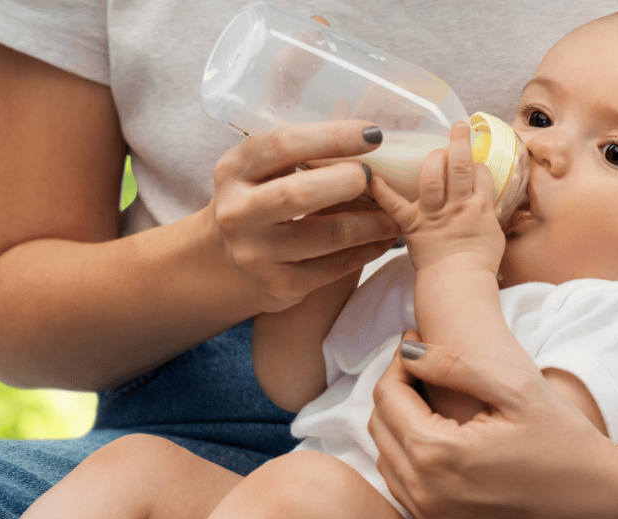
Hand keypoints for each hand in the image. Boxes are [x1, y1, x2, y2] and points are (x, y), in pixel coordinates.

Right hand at [207, 120, 399, 312]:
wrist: (223, 265)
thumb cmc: (255, 202)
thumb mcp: (257, 171)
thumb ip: (296, 152)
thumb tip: (365, 134)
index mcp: (234, 171)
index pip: (283, 145)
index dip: (333, 137)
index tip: (372, 134)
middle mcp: (240, 213)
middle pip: (301, 194)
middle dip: (348, 181)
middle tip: (374, 177)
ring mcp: (258, 254)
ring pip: (330, 235)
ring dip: (372, 222)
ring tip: (395, 213)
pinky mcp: (281, 286)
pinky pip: (336, 267)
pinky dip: (368, 250)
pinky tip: (383, 239)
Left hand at [368, 331, 617, 518]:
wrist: (608, 507)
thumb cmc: (567, 441)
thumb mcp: (516, 388)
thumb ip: (454, 364)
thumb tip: (408, 349)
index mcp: (437, 453)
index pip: (388, 396)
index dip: (399, 363)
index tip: (417, 343)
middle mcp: (426, 494)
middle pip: (380, 428)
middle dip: (396, 392)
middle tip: (422, 369)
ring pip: (388, 461)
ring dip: (399, 428)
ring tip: (430, 402)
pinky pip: (406, 493)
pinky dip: (411, 464)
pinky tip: (441, 443)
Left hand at [370, 122, 503, 273]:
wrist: (459, 286)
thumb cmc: (478, 265)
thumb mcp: (495, 235)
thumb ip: (489, 214)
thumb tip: (488, 201)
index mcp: (480, 207)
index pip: (481, 173)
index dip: (478, 162)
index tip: (473, 157)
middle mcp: (457, 206)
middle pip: (460, 166)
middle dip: (459, 142)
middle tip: (458, 127)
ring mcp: (433, 215)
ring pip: (433, 178)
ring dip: (433, 157)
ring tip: (433, 145)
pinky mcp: (412, 226)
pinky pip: (395, 205)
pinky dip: (382, 191)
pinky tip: (371, 175)